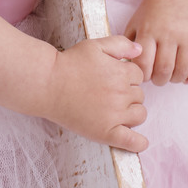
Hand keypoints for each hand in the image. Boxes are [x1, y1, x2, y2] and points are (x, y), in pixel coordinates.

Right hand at [43, 35, 147, 152]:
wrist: (47, 84)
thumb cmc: (69, 63)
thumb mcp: (95, 46)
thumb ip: (120, 44)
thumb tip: (140, 50)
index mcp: (121, 72)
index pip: (139, 76)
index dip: (127, 76)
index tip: (113, 78)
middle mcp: (121, 93)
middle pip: (140, 95)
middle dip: (129, 93)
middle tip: (108, 93)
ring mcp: (114, 115)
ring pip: (139, 115)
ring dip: (132, 112)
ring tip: (115, 110)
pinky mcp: (106, 133)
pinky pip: (132, 141)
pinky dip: (139, 143)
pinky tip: (140, 142)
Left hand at [125, 0, 187, 85]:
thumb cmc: (153, 11)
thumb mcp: (136, 22)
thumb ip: (128, 43)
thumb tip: (126, 67)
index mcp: (149, 29)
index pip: (144, 63)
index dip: (143, 75)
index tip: (144, 75)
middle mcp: (170, 32)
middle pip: (164, 70)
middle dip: (159, 80)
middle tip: (159, 78)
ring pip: (183, 70)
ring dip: (176, 79)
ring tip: (172, 76)